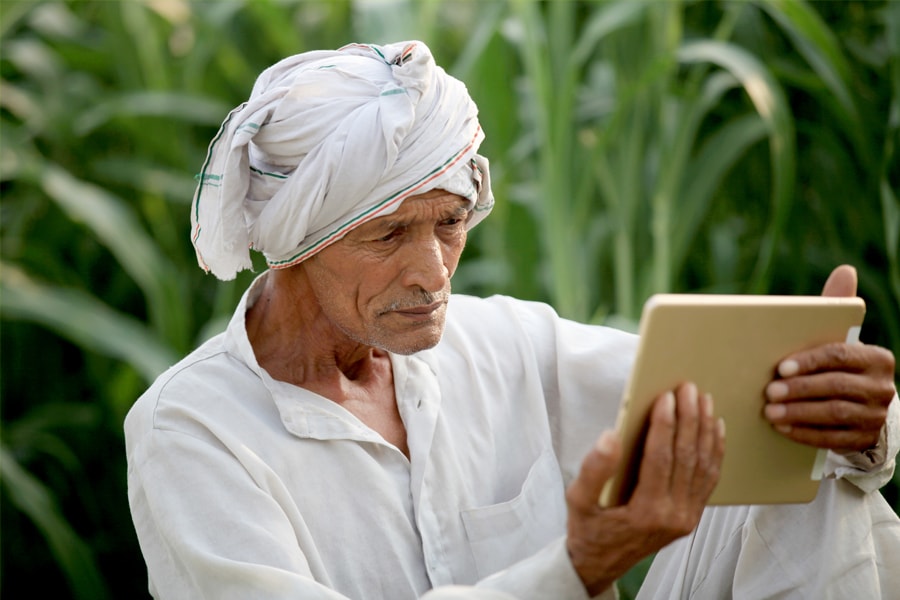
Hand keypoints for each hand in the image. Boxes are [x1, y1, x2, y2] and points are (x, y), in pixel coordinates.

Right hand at [565, 382, 724, 595]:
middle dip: (689, 418)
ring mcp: (686, 517)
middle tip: (688, 389)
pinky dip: (714, 451)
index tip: (666, 397)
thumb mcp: (578, 501)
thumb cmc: (588, 529)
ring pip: (703, 466)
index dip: (664, 425)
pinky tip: (714, 429)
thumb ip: (593, 470)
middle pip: (687, 457)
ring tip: (703, 400)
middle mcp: (673, 516)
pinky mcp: (691, 516)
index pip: (660, 458)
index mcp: (646, 511)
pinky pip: (709, 479)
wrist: (601, 563)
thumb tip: (611, 437)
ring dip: (705, 430)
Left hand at [763, 265, 895, 451]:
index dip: (809, 362)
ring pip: (834, 414)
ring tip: (770, 411)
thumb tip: (845, 269)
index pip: (840, 357)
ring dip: (798, 413)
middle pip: (835, 387)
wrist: (861, 405)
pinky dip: (805, 433)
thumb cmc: (839, 364)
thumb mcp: (840, 337)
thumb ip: (839, 306)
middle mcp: (882, 387)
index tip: (780, 368)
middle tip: (769, 392)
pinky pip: (834, 439)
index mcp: (877, 358)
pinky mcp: (864, 438)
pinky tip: (783, 428)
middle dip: (799, 389)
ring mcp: (875, 415)